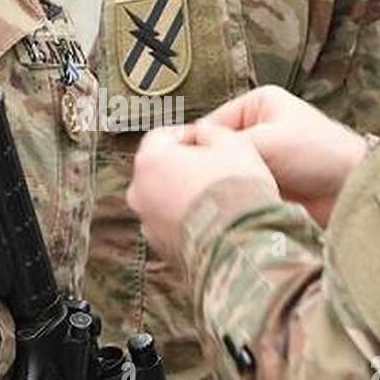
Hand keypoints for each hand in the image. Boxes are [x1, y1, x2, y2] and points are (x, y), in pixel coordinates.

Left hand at [127, 124, 276, 266]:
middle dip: (184, 166)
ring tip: (217, 198)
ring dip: (184, 195)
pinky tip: (214, 222)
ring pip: (164, 200)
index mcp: (150, 160)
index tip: (209, 141)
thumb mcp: (232, 143)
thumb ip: (212, 131)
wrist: (241, 244)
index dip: (188, 135)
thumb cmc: (235, 188)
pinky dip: (187, 220)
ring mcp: (147, 224)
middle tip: (215, 168)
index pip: (162, 136)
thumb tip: (204, 133)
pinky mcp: (161, 249)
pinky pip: (173, 226)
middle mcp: (139, 192)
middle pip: (159, 169)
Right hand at [198, 86, 368, 226]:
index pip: (207, 128)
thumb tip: (186, 158)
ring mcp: (259, 162)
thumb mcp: (269, 140)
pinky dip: (230, 205)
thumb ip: (227, 146)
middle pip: (213, 154)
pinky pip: (236, 196)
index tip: (174, 173)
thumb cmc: (322, 155)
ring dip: (218, 192)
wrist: (356, 193)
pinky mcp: (264, 189)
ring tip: (206, 207)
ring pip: (223, 177)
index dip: (192, 151)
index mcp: (255, 106)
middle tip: (188, 194)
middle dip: (204, 173)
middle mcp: (254, 131)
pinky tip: (220, 215)